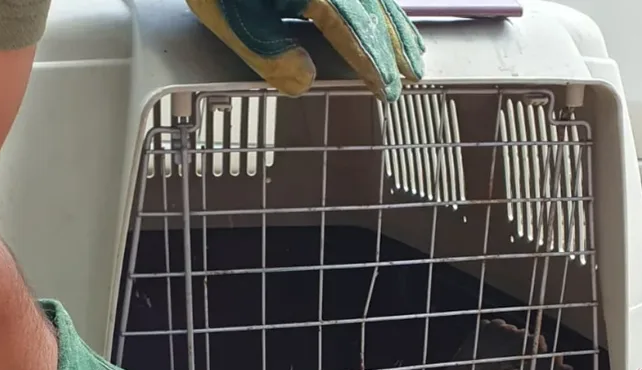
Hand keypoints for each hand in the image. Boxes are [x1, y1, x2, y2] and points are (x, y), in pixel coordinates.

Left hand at [185, 0, 424, 101]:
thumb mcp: (227, 15)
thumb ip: (267, 52)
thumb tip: (305, 81)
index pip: (352, 30)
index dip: (372, 63)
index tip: (388, 89)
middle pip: (372, 6)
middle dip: (394, 41)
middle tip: (413, 73)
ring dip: (392, 19)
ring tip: (410, 45)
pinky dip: (376, 1)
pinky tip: (382, 11)